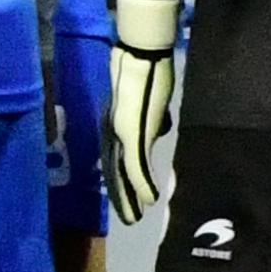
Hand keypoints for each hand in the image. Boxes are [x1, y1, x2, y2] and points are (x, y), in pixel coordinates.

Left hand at [105, 0, 181, 221]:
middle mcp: (114, 132)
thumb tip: (156, 128)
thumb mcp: (147, 99)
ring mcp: (121, 133)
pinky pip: (135, 164)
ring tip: (136, 218)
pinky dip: (142, 184)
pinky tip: (149, 200)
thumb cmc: (146, 68)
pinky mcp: (130, 130)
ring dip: (130, 197)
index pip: (116, 160)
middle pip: (115, 172)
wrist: (141, 51)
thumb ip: (149, 117)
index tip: (128, 200)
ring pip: (122, 174)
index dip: (121, 182)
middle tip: (129, 220)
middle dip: (123, 197)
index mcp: (116, 125)